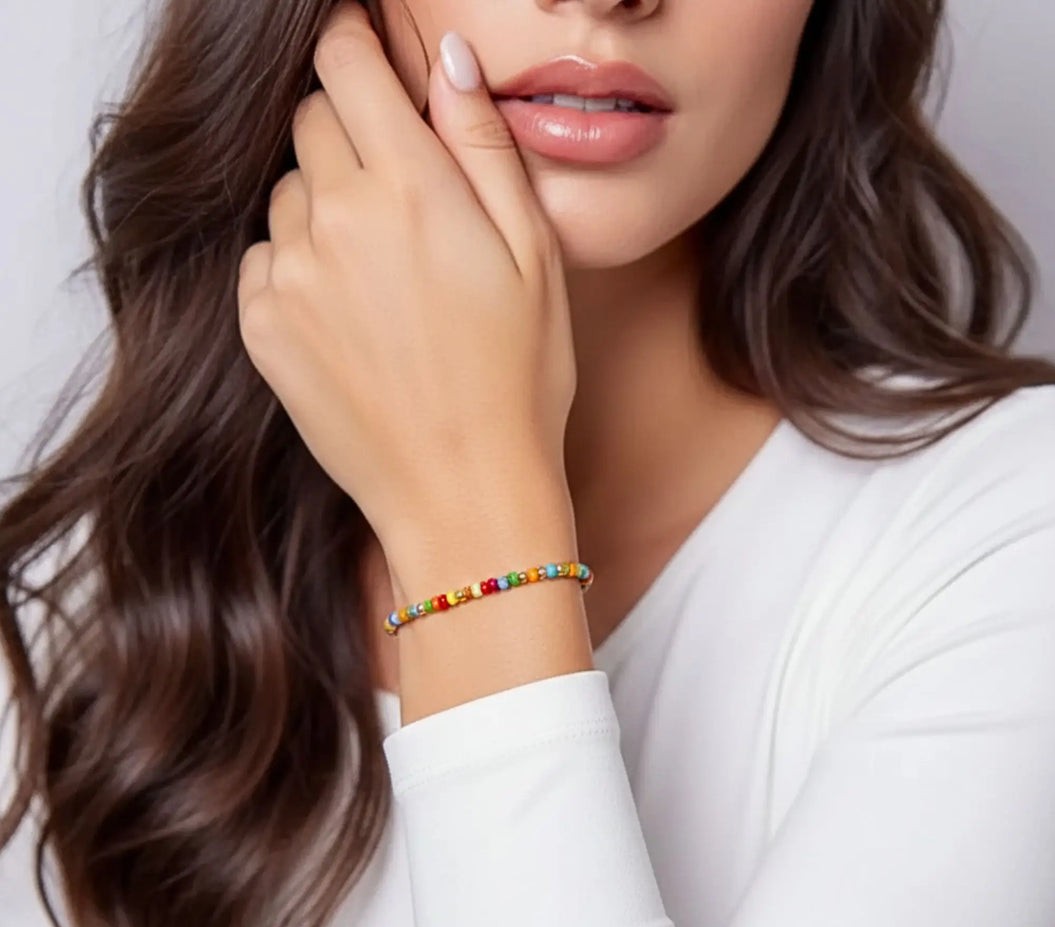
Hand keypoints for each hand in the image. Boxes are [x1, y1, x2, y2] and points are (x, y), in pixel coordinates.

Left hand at [236, 1, 577, 564]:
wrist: (463, 492)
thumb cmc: (517, 381)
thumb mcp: (533, 256)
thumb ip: (483, 144)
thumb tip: (445, 56)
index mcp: (412, 189)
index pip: (346, 63)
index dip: (354, 47)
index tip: (365, 59)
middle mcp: (337, 219)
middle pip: (312, 120)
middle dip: (350, 133)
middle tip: (400, 196)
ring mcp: (289, 275)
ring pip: (287, 192)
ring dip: (325, 206)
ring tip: (382, 274)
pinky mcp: (262, 327)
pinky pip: (263, 258)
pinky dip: (298, 266)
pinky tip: (349, 315)